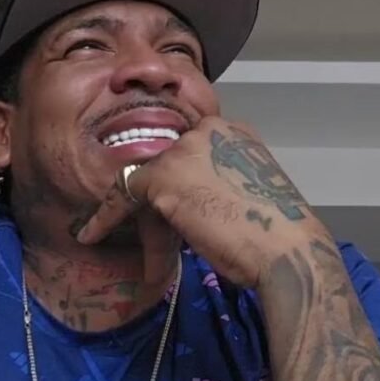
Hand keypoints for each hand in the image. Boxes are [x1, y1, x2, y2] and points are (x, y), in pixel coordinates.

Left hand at [77, 116, 323, 285]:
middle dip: (149, 187)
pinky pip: (123, 190)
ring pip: (143, 171)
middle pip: (164, 155)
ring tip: (104, 227)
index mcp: (236, 132)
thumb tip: (194, 198)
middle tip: (133, 215)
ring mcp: (186, 148)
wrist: (286, 251)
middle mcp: (211, 130)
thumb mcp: (251, 193)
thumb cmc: (278, 234)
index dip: (173, 171)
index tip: (162, 195)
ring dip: (127, 204)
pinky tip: (92, 233)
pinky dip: (106, 215)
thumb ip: (221, 181)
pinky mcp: (166, 174)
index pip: (189, 144)